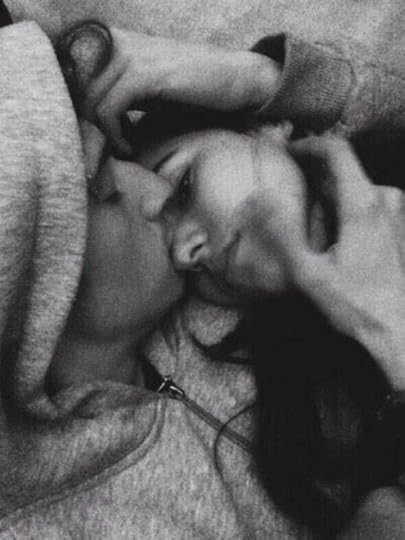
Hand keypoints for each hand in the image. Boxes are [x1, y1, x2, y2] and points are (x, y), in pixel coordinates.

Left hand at [57, 22, 279, 154]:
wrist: (233, 78)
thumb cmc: (190, 90)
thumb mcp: (145, 91)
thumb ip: (116, 96)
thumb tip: (88, 122)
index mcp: (112, 42)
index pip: (70, 76)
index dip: (77, 110)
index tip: (97, 134)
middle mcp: (115, 42)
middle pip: (75, 91)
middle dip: (87, 127)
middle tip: (107, 148)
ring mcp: (129, 54)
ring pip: (89, 101)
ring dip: (102, 135)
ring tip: (123, 149)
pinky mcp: (144, 73)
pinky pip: (109, 109)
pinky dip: (115, 135)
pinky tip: (129, 147)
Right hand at [236, 136, 404, 387]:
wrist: (401, 332)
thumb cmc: (359, 306)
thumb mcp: (309, 275)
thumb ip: (279, 236)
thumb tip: (257, 203)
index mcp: (363, 204)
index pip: (336, 151)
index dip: (308, 145)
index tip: (287, 153)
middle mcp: (386, 200)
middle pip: (345, 171)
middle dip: (315, 179)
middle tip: (294, 203)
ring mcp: (399, 214)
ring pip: (357, 190)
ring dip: (333, 200)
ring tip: (316, 232)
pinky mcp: (402, 228)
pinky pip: (370, 206)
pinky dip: (349, 213)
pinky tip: (339, 243)